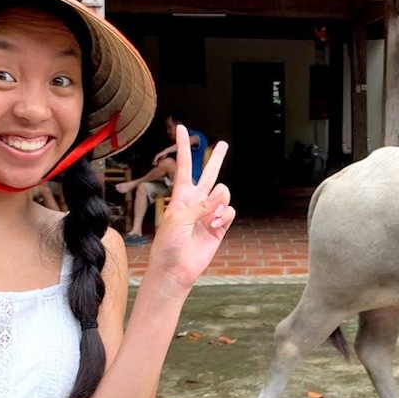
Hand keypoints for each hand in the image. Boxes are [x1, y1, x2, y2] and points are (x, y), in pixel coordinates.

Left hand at [145, 125, 234, 292]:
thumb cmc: (169, 243)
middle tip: (223, 144)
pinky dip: (225, 215)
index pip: (183, 166)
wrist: (175, 268)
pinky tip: (216, 224)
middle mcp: (196, 201)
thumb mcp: (179, 218)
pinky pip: (229, 211)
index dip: (182, 147)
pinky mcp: (219, 226)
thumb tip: (220, 198)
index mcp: (181, 195)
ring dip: (220, 201)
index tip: (182, 128)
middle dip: (216, 159)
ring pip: (223, 193)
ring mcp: (209, 213)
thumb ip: (200, 204)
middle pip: (208, 174)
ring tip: (212, 216)